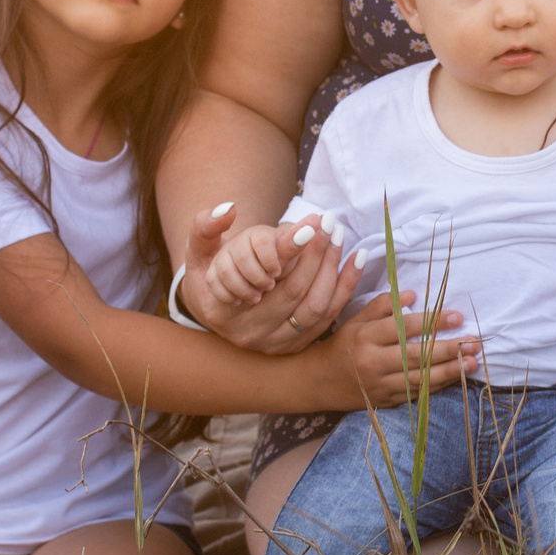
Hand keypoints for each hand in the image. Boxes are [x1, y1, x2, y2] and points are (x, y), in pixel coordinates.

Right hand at [181, 203, 358, 353]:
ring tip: (339, 236)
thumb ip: (205, 227)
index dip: (287, 250)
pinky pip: (328, 317)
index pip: (259, 278)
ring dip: (333, 269)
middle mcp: (248, 333)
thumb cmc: (209, 272)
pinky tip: (357, 258)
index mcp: (220, 310)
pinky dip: (345, 287)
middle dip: (316, 254)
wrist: (217, 308)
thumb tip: (227, 209)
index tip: (310, 225)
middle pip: (292, 291)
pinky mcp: (295, 345)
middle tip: (330, 223)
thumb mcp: (198, 250)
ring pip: (314, 307)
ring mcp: (273, 344)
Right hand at [313, 289, 480, 408]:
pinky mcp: (385, 401)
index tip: (457, 316)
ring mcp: (379, 385)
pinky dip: (437, 386)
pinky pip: (415, 394)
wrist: (317, 381)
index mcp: (364, 337)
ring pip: (419, 379)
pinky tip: (456, 377)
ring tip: (473, 362)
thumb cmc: (341, 344)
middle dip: (449, 349)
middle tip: (475, 342)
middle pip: (416, 356)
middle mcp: (372, 362)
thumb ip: (381, 305)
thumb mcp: (355, 320)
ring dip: (449, 371)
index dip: (432, 322)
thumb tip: (412, 295)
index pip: (403, 327)